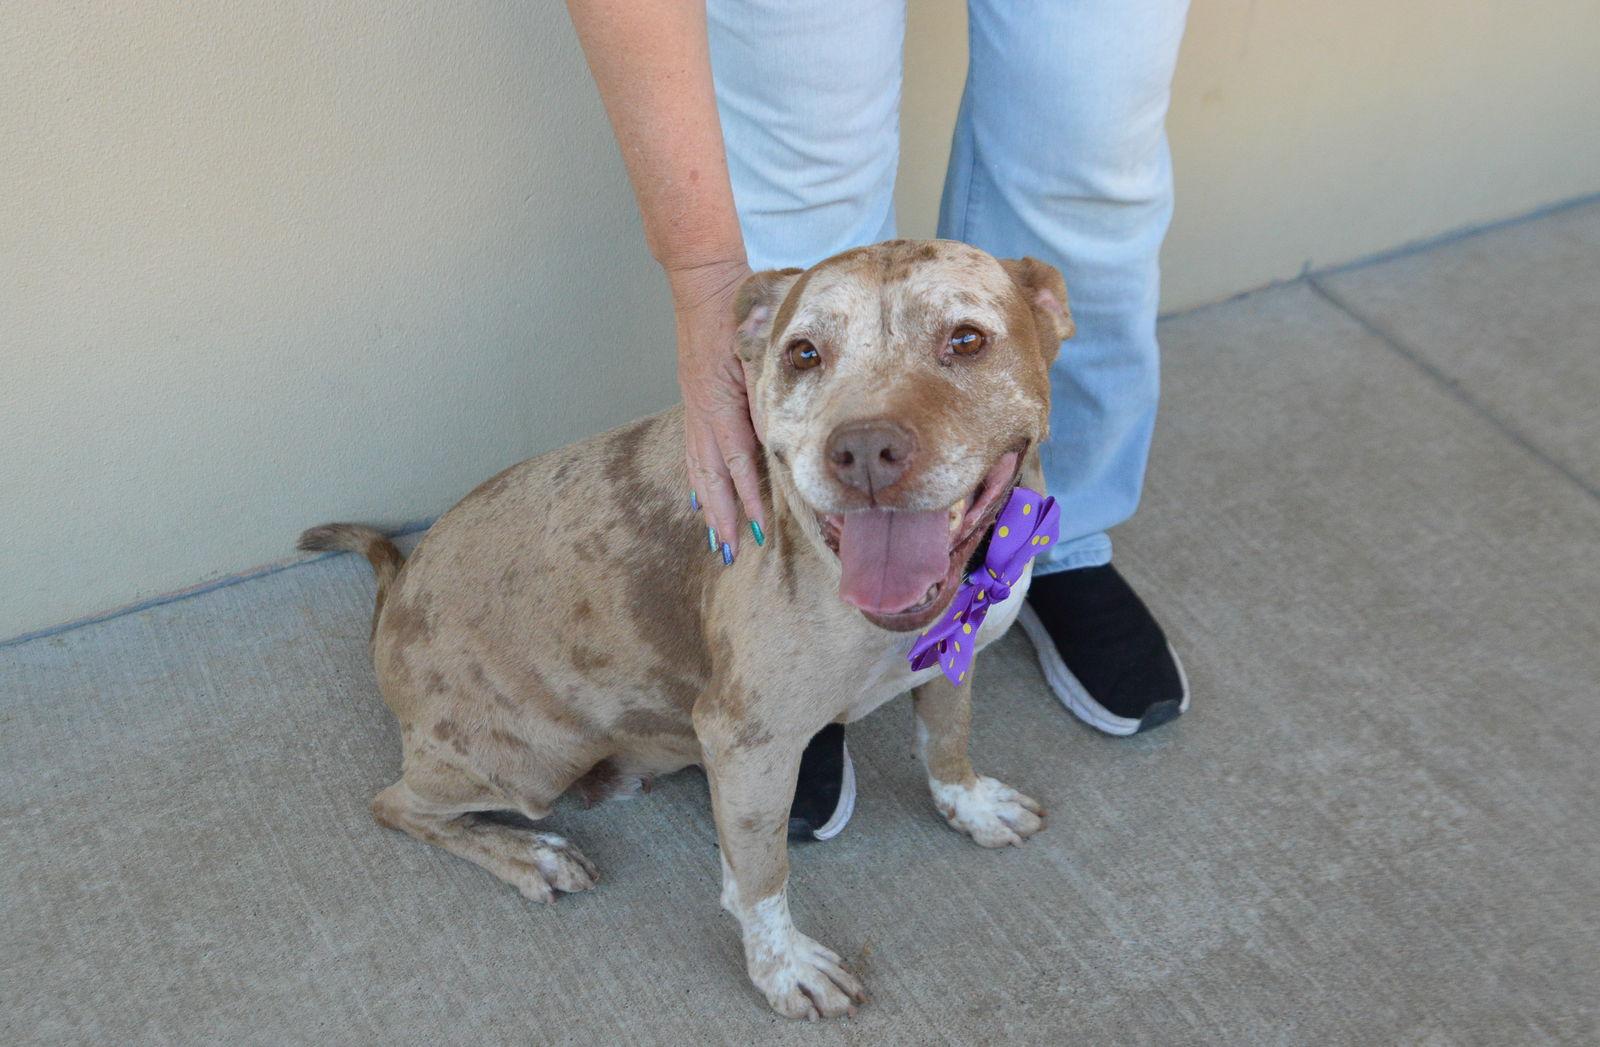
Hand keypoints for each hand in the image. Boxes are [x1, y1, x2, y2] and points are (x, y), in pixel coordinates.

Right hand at [669, 258, 763, 561]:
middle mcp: (701, 409)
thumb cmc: (739, 310)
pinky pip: (694, 449)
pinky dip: (700, 478)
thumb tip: (783, 437)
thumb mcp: (758, 352)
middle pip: (708, 475)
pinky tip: (703, 496)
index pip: (735, 462)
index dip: (747, 498)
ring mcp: (694, 406)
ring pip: (698, 466)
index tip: (759, 530)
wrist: (705, 284)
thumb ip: (768, 393)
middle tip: (730, 551)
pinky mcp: (694, 400)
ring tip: (716, 536)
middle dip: (721, 515)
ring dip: (708, 504)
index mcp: (718, 401)